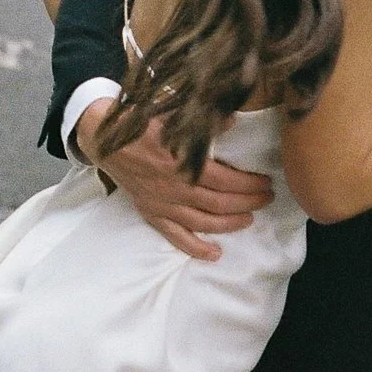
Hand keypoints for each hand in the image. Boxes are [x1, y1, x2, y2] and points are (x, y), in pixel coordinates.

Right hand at [76, 98, 272, 261]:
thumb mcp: (174, 116)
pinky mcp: (151, 214)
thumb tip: (234, 121)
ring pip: (204, 223)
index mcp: (184, 163)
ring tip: (249, 219)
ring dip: (230, 225)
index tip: (266, 183)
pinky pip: (175, 237)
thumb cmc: (142, 125)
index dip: (251, 184)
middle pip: (221, 203)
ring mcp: (163, 205)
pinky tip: (215, 254)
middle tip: (266, 199)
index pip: (227, 180)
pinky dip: (195, 249)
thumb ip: (205, 122)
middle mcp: (176, 189)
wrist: (105, 138)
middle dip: (249, 203)